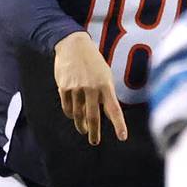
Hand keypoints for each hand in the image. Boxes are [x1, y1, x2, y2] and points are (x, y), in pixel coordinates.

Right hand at [54, 31, 127, 145]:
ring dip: (81, 125)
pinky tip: (74, 116)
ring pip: (78, 114)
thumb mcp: (105, 75)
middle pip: (93, 117)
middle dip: (94, 132)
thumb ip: (106, 94)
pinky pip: (67, 108)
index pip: (114, 109)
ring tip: (84, 129)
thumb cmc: (93, 62)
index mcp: (105, 85)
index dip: (119, 125)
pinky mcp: (64, 87)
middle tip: (94, 141)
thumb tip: (108, 115)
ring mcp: (76, 88)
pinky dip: (71, 114)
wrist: (73, 45)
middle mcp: (91, 87)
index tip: (122, 137)